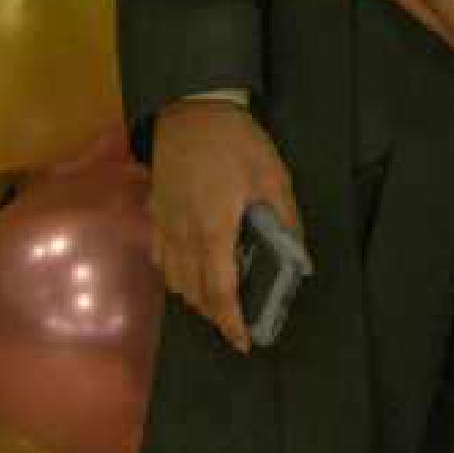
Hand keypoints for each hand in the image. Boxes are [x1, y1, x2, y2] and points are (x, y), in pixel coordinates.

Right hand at [147, 99, 302, 357]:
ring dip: (195, 298)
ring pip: (175, 281)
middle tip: (237, 322)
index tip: (243, 342)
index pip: (220, 291)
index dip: (231, 322)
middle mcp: (184, 236)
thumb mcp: (273, 176)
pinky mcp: (155, 214)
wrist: (190, 110)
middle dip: (215, 315)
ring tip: (218, 300)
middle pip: (194, 293)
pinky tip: (192, 270)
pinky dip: (176, 276)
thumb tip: (298, 257)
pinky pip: (161, 260)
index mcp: (214, 230)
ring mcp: (164, 226)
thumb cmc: (234, 141)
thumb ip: (285, 219)